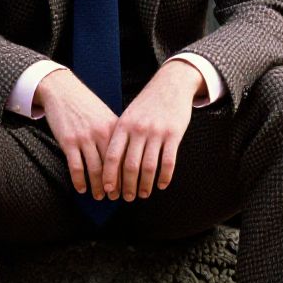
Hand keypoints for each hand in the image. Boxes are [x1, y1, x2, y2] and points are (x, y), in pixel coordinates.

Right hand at [35, 69, 118, 198]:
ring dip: (98, 187)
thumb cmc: (86, 105)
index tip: (130, 188)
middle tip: (116, 199)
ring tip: (99, 197)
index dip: (128, 176)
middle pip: (112, 167)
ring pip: (95, 170)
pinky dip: (79, 181)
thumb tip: (125, 158)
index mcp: (114, 128)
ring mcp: (84, 138)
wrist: (62, 90)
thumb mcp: (106, 116)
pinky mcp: (68, 141)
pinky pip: (76, 166)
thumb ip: (116, 135)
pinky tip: (81, 189)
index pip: (125, 157)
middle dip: (115, 186)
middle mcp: (101, 134)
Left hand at [102, 60, 202, 200]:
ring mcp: (157, 132)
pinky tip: (161, 185)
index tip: (108, 190)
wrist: (170, 84)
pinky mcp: (174, 134)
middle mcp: (138, 130)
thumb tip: (110, 165)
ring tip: (143, 194)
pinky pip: (168, 162)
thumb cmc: (147, 104)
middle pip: (130, 166)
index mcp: (123, 126)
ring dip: (145, 185)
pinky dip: (164, 177)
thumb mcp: (128, 116)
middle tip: (127, 198)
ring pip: (149, 167)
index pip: (113, 156)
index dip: (109, 176)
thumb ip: (120, 137)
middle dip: (127, 186)